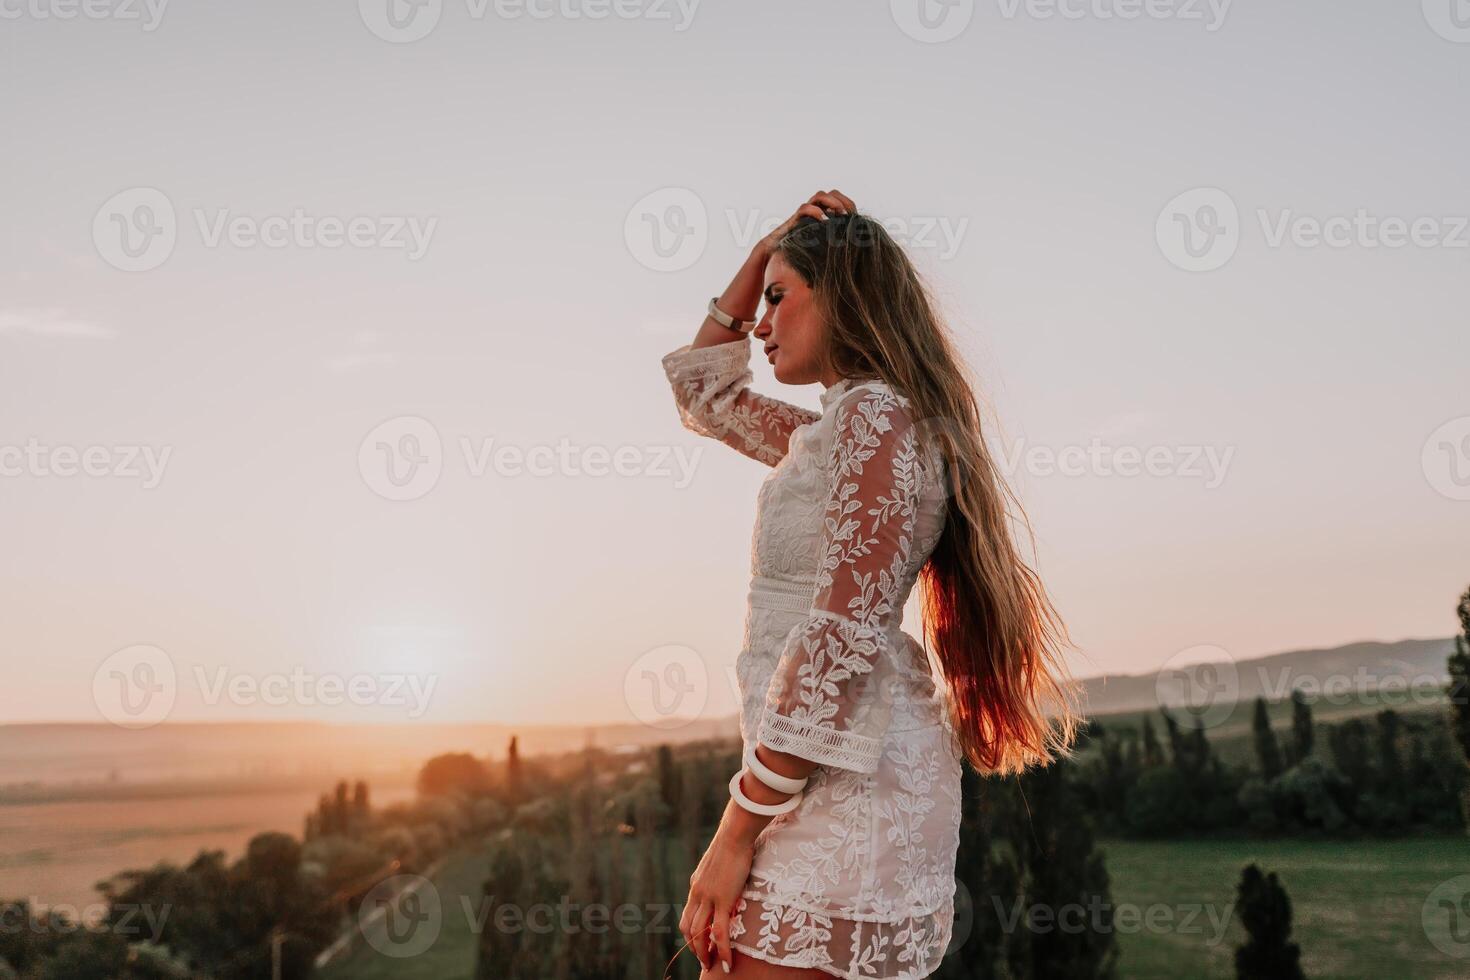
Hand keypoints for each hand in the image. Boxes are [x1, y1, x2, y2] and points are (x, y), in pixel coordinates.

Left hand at [679, 820, 756, 973]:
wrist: (735, 833)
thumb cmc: (734, 842)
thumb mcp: (721, 863)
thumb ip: (719, 876)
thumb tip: (727, 880)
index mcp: (696, 884)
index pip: (688, 914)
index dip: (692, 933)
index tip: (700, 944)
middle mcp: (697, 893)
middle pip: (688, 927)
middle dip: (694, 947)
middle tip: (704, 960)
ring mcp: (708, 897)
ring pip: (699, 933)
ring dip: (704, 953)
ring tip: (713, 965)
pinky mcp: (723, 900)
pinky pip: (719, 932)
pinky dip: (722, 950)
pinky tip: (728, 962)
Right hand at [755, 188, 856, 256]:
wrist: (776, 254)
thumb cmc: (801, 254)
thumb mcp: (824, 249)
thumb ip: (836, 245)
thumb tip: (858, 253)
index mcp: (825, 214)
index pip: (841, 201)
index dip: (850, 205)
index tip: (857, 218)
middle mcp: (815, 210)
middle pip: (833, 193)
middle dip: (843, 201)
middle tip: (849, 215)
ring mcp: (805, 213)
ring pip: (820, 195)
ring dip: (832, 202)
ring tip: (839, 215)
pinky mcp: (795, 219)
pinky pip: (805, 208)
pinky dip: (816, 212)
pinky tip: (824, 222)